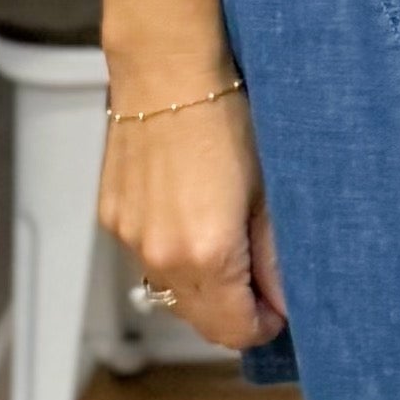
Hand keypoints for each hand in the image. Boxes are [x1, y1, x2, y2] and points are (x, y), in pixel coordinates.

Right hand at [98, 82, 287, 354]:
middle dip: (232, 311)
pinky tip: (192, 217)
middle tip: (260, 283)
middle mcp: (161, 256)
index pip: (233, 330)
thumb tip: (286, 301)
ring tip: (228, 244)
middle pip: (199, 320)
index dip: (262, 326)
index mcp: (206, 254)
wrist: (168, 70)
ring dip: (201, 286)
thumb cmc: (228, 118)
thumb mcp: (270, 191)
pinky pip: (147, 256)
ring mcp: (131, 237)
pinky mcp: (113, 216)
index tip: (278, 309)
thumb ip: (276, 258)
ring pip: (170, 292)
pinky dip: (172, 254)